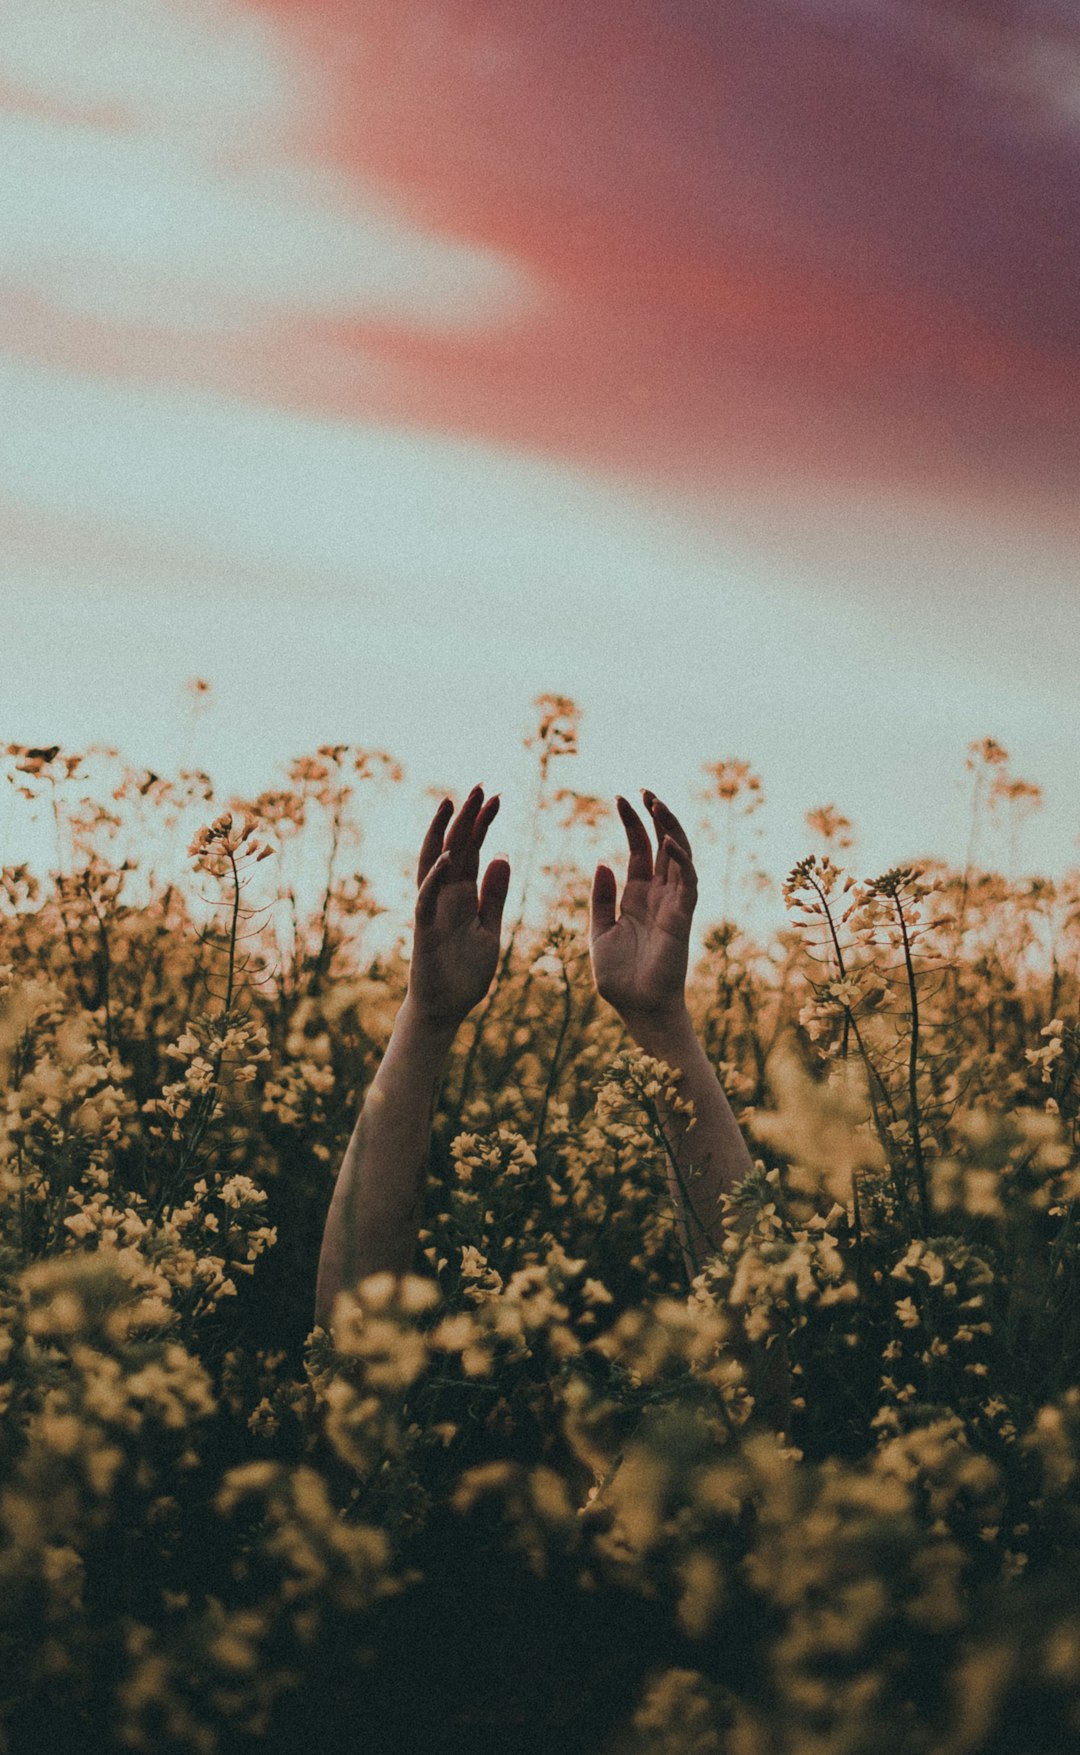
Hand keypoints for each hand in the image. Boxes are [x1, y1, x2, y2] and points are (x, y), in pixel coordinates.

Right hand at [406, 785, 510, 1030]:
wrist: (447, 1007)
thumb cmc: (466, 971)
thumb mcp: (490, 927)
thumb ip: (494, 894)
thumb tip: (502, 856)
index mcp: (463, 894)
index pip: (473, 849)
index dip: (482, 823)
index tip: (496, 797)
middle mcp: (446, 894)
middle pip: (454, 847)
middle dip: (466, 817)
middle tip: (479, 786)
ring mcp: (433, 909)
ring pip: (434, 863)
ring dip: (443, 833)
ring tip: (452, 803)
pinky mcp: (424, 929)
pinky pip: (427, 898)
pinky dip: (436, 877)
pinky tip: (449, 857)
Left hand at [589, 790, 697, 1025]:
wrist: (637, 1008)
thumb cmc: (619, 977)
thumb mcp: (600, 931)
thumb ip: (601, 899)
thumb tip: (603, 862)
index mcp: (638, 896)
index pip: (640, 849)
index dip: (632, 823)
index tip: (620, 798)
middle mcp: (659, 895)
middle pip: (662, 844)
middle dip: (655, 815)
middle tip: (644, 790)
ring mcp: (673, 904)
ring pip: (680, 855)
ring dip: (670, 828)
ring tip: (656, 804)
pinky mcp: (682, 917)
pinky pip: (687, 882)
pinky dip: (680, 860)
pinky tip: (667, 842)